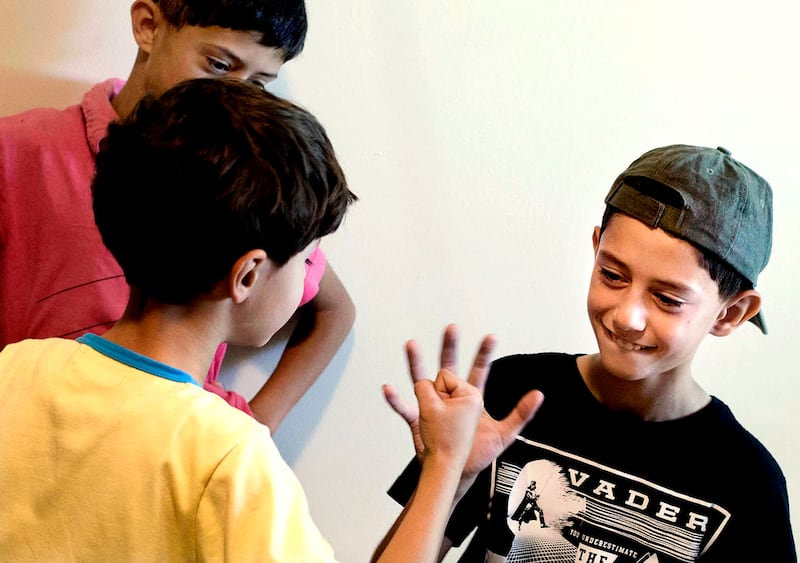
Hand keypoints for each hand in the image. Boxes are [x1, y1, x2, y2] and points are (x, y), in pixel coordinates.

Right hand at [383, 324, 543, 478]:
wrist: (453, 472)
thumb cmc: (478, 454)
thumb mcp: (504, 435)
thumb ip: (520, 415)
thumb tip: (539, 394)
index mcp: (471, 398)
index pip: (478, 370)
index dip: (484, 354)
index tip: (492, 336)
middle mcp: (449, 397)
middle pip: (448, 367)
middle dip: (451, 347)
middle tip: (452, 327)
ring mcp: (431, 406)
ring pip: (422, 379)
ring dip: (416, 362)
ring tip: (411, 344)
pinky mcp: (417, 420)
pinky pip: (404, 407)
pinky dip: (396, 399)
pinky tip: (388, 389)